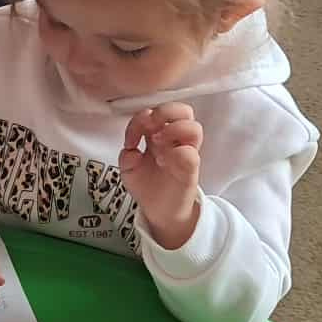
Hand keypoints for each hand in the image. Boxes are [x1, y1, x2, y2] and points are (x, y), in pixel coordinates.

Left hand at [120, 103, 202, 249]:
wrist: (158, 210)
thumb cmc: (146, 184)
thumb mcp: (128, 167)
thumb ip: (127, 153)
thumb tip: (131, 147)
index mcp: (159, 134)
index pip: (157, 111)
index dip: (141, 118)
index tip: (130, 138)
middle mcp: (175, 140)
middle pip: (184, 110)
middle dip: (165, 112)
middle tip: (151, 129)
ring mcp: (186, 152)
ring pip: (194, 127)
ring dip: (173, 131)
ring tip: (158, 147)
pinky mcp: (190, 170)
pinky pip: (191, 153)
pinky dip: (175, 153)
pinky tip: (163, 162)